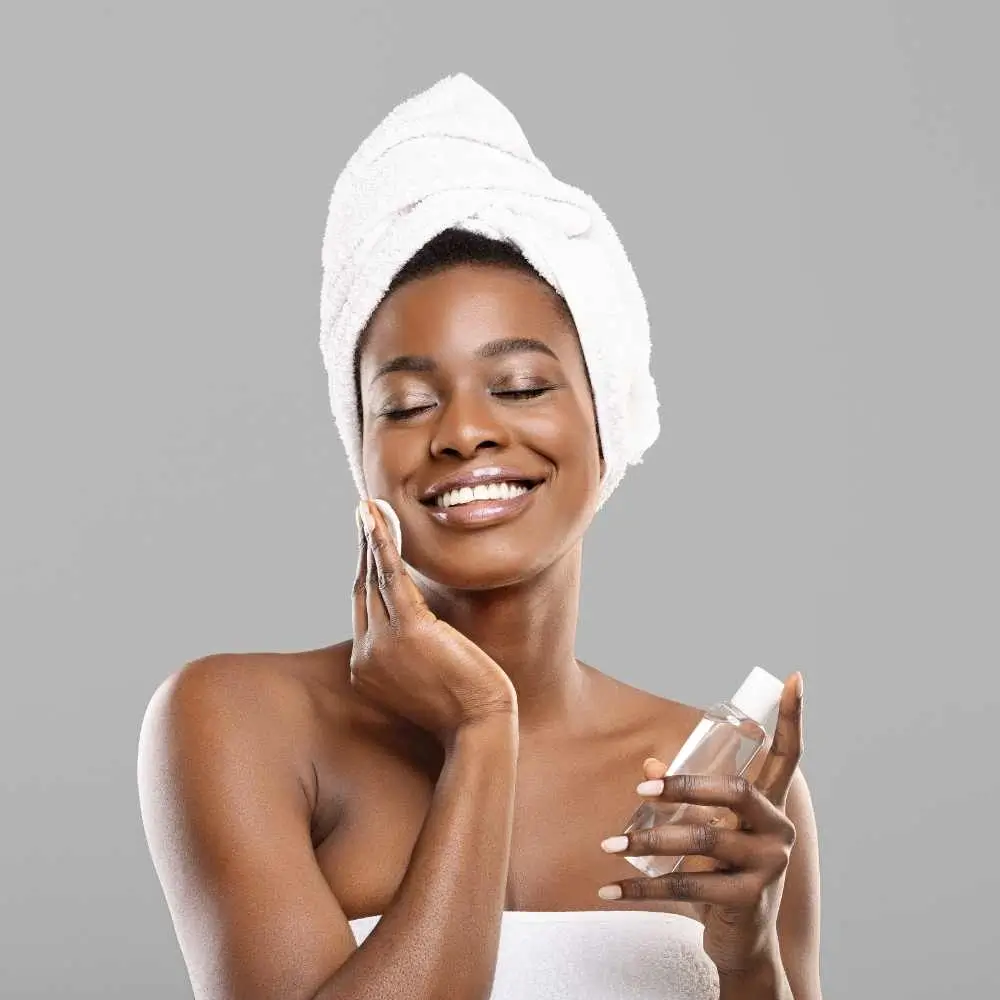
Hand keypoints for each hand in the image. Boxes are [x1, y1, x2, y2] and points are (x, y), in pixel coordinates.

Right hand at [350, 500, 516, 740]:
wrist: (479, 728)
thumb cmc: (466, 709)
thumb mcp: (429, 676)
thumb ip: (416, 650)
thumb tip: (427, 625)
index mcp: (368, 668)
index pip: (365, 608)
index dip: (366, 571)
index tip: (371, 542)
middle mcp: (366, 654)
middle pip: (364, 588)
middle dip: (365, 548)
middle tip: (365, 513)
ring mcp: (383, 642)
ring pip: (373, 578)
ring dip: (371, 537)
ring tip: (370, 507)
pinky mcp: (409, 629)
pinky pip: (390, 577)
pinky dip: (382, 544)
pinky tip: (379, 520)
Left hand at [598, 673, 803, 976]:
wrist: (744, 944)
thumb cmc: (723, 874)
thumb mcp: (707, 832)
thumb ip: (686, 799)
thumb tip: (650, 764)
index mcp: (770, 807)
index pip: (787, 756)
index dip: (791, 717)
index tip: (793, 677)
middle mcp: (777, 830)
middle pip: (735, 791)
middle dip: (685, 786)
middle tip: (643, 788)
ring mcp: (768, 865)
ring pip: (702, 839)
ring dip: (649, 839)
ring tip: (610, 843)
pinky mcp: (748, 898)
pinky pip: (686, 884)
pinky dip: (641, 887)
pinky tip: (608, 889)